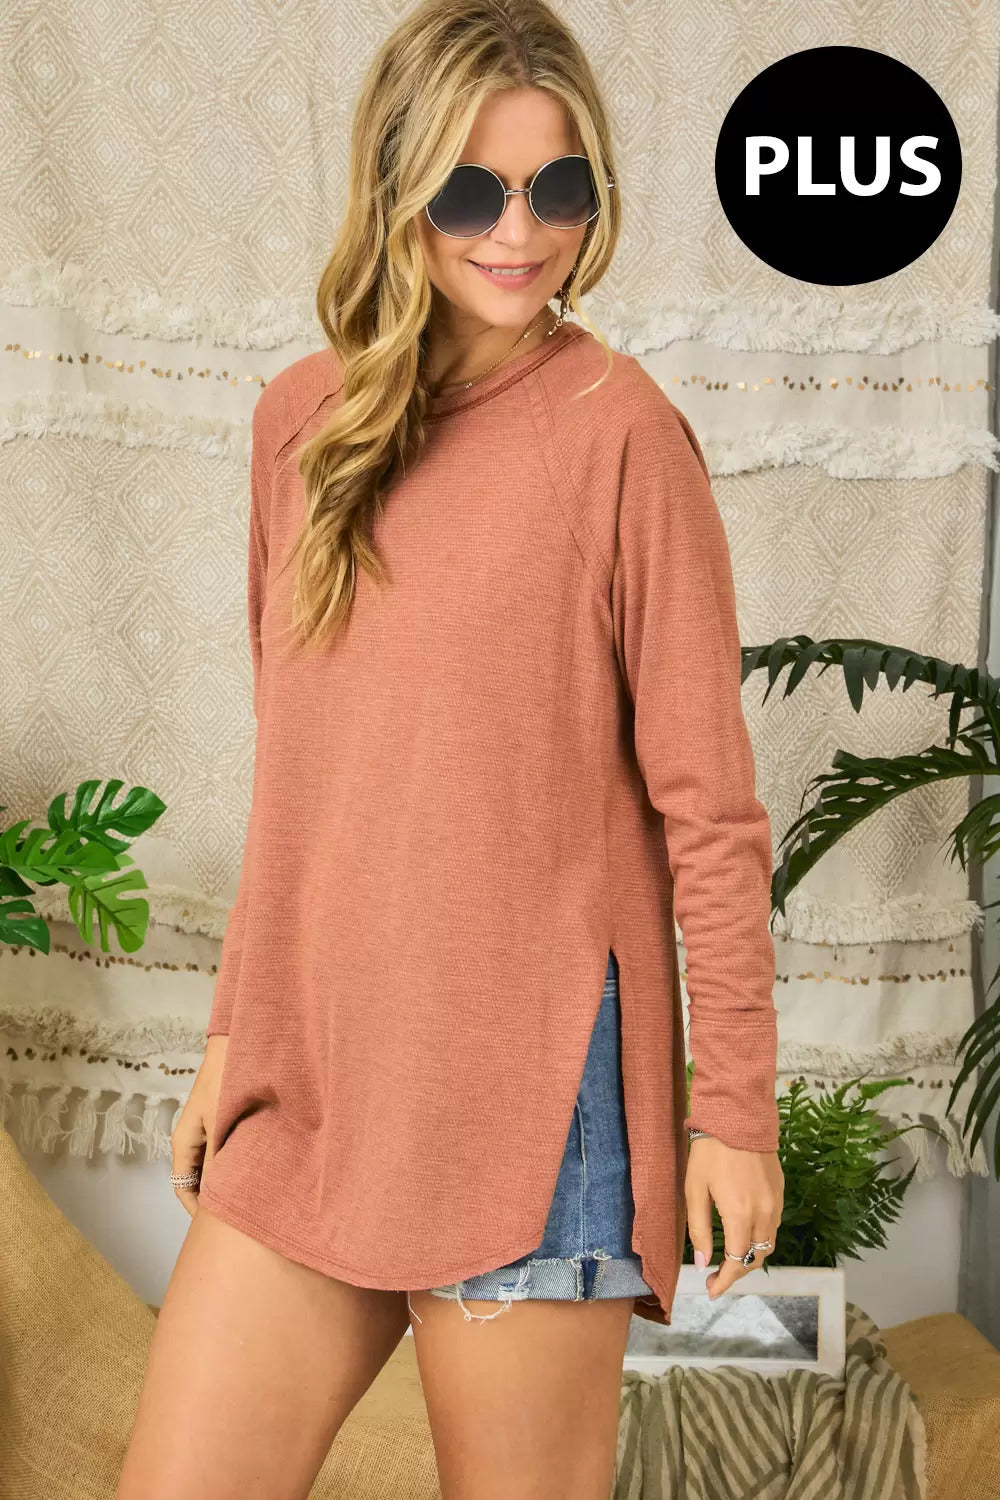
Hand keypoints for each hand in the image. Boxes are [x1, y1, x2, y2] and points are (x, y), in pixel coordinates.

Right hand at [169, 1035, 227, 1217]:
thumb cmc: (225, 1081)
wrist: (237, 1046)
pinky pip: (222, 1151)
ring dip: (223, 1180)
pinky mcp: (221, 1121)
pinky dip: (232, 1164)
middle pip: (195, 1179)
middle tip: (233, 1217)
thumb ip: (217, 1161)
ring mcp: (206, 1129)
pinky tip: (251, 1170)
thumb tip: (218, 1195)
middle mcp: (191, 1138)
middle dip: (210, 1198)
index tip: (214, 1228)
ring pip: (210, 1166)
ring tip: (245, 1197)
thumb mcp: (220, 1126)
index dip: (196, 1210)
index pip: (181, 1187)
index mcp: (182, 1141)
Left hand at [685, 1136, 783, 1299]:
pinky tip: (743, 1235)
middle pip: (756, 1259)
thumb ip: (698, 1229)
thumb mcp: (695, 1189)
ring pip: (768, 1244)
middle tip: (716, 1278)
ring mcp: (776, 1202)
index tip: (711, 1290)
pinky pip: (773, 1226)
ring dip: (750, 1257)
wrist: (738, 1117)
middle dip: (737, 1274)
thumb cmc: (710, 1152)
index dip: (724, 1281)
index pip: (736, 1262)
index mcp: (740, 1215)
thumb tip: (702, 1263)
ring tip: (729, 1260)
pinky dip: (760, 1238)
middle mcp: (764, 1213)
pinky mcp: (780, 1192)